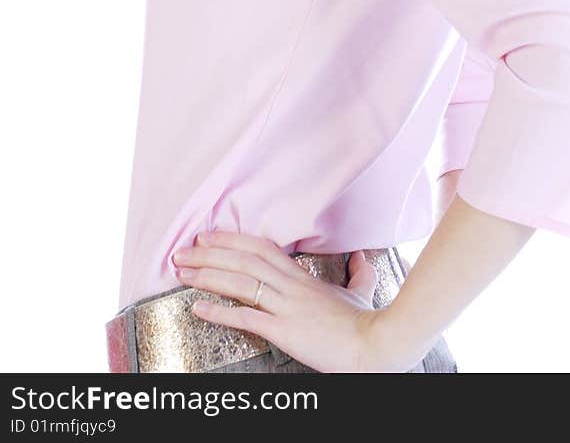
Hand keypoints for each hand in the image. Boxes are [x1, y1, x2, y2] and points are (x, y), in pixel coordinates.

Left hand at [171, 231, 401, 373]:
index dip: (232, 240)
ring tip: (184, 272)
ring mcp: (286, 307)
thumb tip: (361, 258)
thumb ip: (359, 272)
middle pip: (244, 260)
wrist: (375, 342)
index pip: (261, 249)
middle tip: (184, 251)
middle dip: (210, 254)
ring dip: (208, 276)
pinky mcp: (285, 330)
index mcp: (303, 277)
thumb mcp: (362, 291)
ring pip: (241, 282)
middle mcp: (291, 286)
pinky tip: (199, 308)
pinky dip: (219, 312)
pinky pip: (246, 317)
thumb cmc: (367, 321)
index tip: (209, 237)